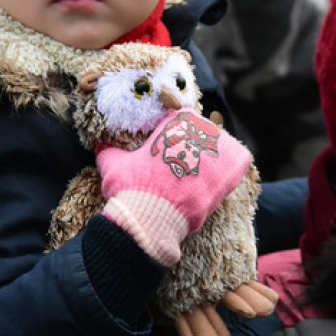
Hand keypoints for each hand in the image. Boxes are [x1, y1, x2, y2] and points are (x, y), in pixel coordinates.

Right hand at [98, 109, 251, 265]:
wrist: (148, 220)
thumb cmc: (129, 189)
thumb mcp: (112, 165)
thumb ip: (108, 152)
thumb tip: (99, 146)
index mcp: (172, 125)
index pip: (184, 115)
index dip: (181, 126)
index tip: (175, 140)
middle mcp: (196, 135)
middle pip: (206, 131)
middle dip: (198, 143)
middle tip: (188, 158)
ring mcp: (212, 157)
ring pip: (223, 146)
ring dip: (216, 155)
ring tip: (204, 168)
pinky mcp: (224, 180)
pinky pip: (237, 165)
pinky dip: (232, 169)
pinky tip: (224, 176)